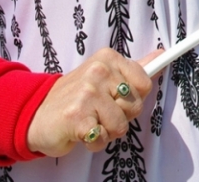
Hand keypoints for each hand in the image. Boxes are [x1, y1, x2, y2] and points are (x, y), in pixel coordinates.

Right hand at [26, 47, 159, 155]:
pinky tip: (82, 132)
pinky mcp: (78, 117)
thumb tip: (160, 55)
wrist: (37, 114)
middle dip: (120, 117)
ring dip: (106, 132)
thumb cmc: (75, 96)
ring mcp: (87, 93)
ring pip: (121, 126)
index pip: (144, 83)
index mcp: (108, 58)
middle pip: (135, 106)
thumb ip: (133, 68)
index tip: (117, 98)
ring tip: (90, 121)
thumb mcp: (104, 75)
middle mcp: (99, 71)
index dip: (134, 98)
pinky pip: (103, 138)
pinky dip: (95, 143)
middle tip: (99, 112)